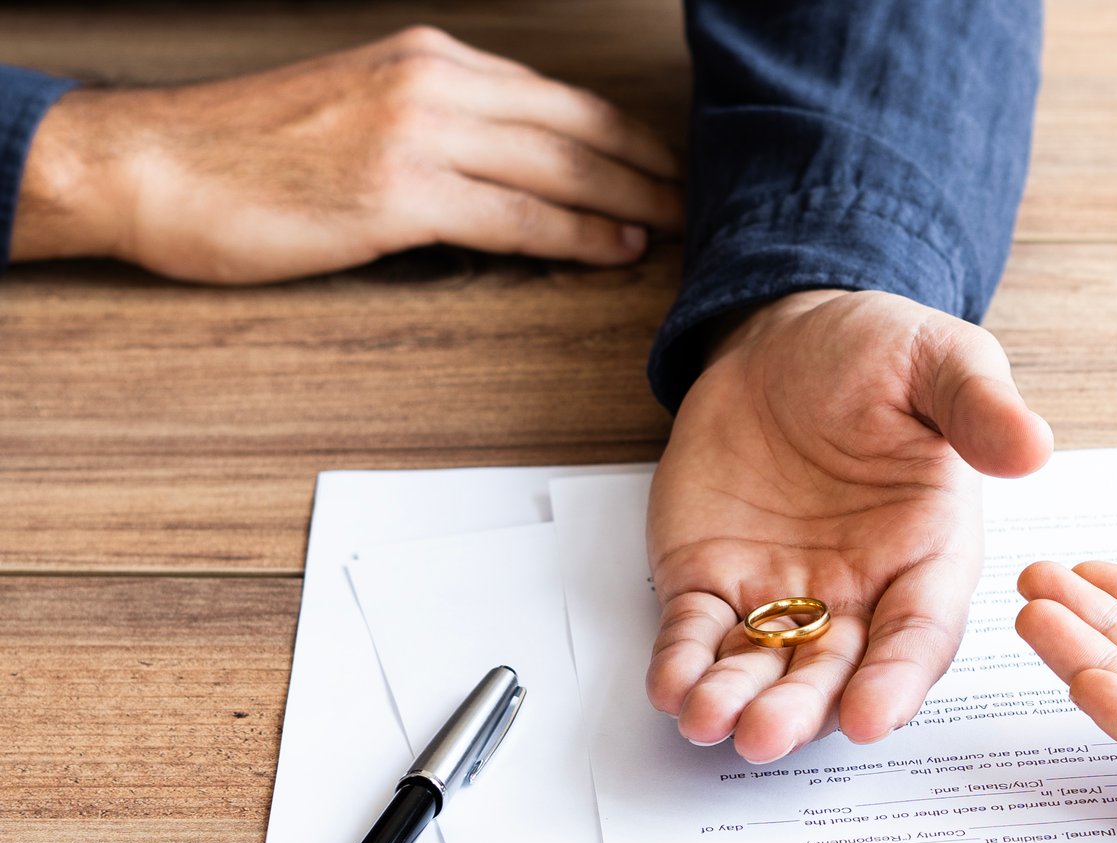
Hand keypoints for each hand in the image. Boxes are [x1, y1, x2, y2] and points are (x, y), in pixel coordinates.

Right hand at [11, 26, 679, 281]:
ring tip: (683, 231)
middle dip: (651, 166)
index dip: (628, 135)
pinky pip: (517, 217)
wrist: (150, 165)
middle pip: (579, 126)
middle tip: (705, 203)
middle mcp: (433, 82)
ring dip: (635, 201)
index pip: (558, 96)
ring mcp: (417, 135)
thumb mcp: (356, 107)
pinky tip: (619, 248)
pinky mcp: (398, 194)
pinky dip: (579, 234)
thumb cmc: (245, 151)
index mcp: (428, 58)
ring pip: (562, 168)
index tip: (672, 166)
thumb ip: (435, 121)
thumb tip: (508, 162)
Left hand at [647, 289, 1051, 761]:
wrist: (785, 338)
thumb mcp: (940, 360)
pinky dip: (681, 664)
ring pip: (764, 667)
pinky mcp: (712, 581)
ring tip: (706, 718)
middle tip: (767, 734)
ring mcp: (783, 593)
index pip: (919, 635)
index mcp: (928, 555)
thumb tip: (1034, 445)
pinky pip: (697, 633)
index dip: (897, 682)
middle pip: (836, 672)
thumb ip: (981, 406)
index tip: (871, 718)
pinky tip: (669, 686)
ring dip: (737, 700)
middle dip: (802, 709)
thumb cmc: (875, 353)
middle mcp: (860, 592)